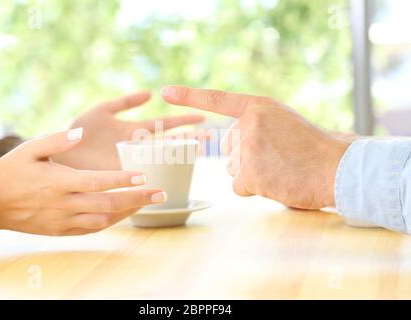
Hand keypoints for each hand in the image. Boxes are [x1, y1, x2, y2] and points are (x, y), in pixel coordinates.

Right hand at [0, 128, 165, 235]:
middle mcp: (64, 204)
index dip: (122, 180)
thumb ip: (57, 140)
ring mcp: (63, 221)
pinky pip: (91, 230)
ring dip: (128, 212)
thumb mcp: (30, 149)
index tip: (144, 176)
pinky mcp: (61, 231)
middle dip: (137, 200)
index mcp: (59, 182)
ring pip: (104, 221)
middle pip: (108, 205)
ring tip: (147, 203)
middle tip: (161, 194)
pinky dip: (110, 222)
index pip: (98, 182)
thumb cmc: (11, 172)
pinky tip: (123, 214)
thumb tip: (81, 132)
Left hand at [52, 92, 204, 169]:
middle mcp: (135, 147)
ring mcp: (130, 161)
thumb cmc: (77, 132)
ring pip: (160, 157)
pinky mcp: (120, 173)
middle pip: (168, 142)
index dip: (182, 120)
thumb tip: (150, 94)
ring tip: (199, 151)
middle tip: (210, 137)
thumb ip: (124, 102)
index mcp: (132, 131)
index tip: (202, 117)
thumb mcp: (101, 111)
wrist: (57, 152)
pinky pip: (143, 172)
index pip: (163, 125)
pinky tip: (171, 170)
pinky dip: (157, 171)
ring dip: (178, 154)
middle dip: (188, 139)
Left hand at [162, 86, 349, 208]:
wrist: (338, 168)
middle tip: (278, 158)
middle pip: (228, 149)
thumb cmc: (312, 148)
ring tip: (281, 169)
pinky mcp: (249, 174)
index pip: (217, 99)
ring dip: (254, 173)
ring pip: (234, 168)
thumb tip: (228, 148)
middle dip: (247, 158)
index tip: (166, 92)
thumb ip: (255, 126)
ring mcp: (247, 148)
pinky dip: (256, 188)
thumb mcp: (282, 122)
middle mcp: (248, 124)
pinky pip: (239, 186)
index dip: (190, 95)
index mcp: (258, 107)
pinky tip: (277, 182)